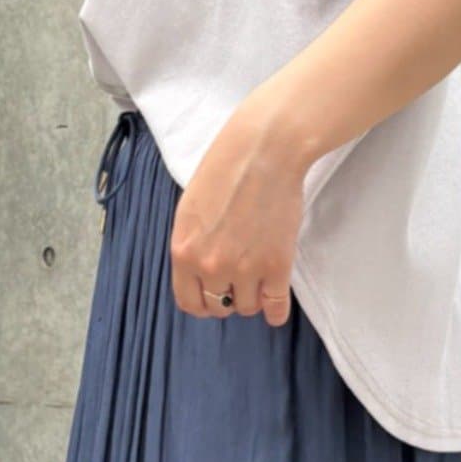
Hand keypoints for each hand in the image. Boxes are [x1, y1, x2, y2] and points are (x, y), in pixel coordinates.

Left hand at [169, 96, 308, 327]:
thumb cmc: (225, 169)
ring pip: (247, 307)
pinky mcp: (276, 266)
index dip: (202, 303)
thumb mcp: (190, 210)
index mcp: (184, 252)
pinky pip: (275, 307)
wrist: (264, 150)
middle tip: (238, 280)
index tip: (212, 297)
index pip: (188, 302)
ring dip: (252, 297)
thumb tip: (199, 276)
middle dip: (228, 298)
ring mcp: (245, 269)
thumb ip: (191, 247)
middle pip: (219, 307)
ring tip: (258, 277)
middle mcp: (211, 267)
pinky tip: (276, 306)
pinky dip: (276, 311)